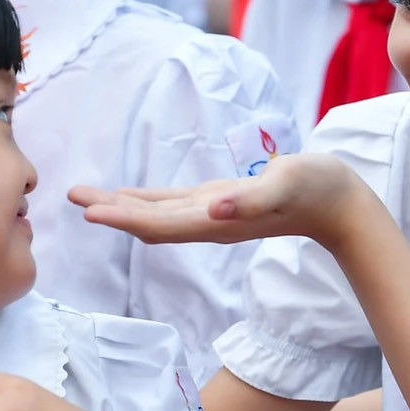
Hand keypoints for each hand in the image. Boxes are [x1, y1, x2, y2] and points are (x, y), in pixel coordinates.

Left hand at [69, 153, 369, 251]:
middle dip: (110, 212)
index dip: (124, 218)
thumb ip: (250, 200)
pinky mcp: (217, 203)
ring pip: (155, 215)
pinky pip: (171, 204)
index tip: (90, 212)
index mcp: (217, 222)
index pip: (160, 224)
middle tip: (70, 197)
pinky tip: (126, 195)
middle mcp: (207, 224)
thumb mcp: (286, 186)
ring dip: (120, 207)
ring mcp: (211, 215)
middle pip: (148, 222)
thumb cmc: (316, 189)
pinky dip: (144, 200)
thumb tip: (212, 209)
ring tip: (84, 196)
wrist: (339, 202)